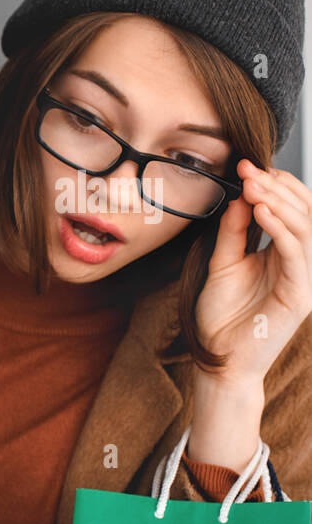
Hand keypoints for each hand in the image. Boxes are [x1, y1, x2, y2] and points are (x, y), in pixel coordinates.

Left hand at [196, 159, 311, 385]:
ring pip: (304, 228)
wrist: (220, 357)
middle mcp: (300, 261)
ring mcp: (304, 276)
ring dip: (279, 202)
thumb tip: (237, 196)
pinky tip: (261, 213)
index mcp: (284, 252)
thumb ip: (232, 232)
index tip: (245, 166)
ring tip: (254, 186)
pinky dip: (280, 229)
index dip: (272, 185)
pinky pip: (296, 253)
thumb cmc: (222, 315)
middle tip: (249, 170)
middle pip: (303, 213)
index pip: (290, 209)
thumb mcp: (223, 263)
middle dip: (277, 187)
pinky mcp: (301, 293)